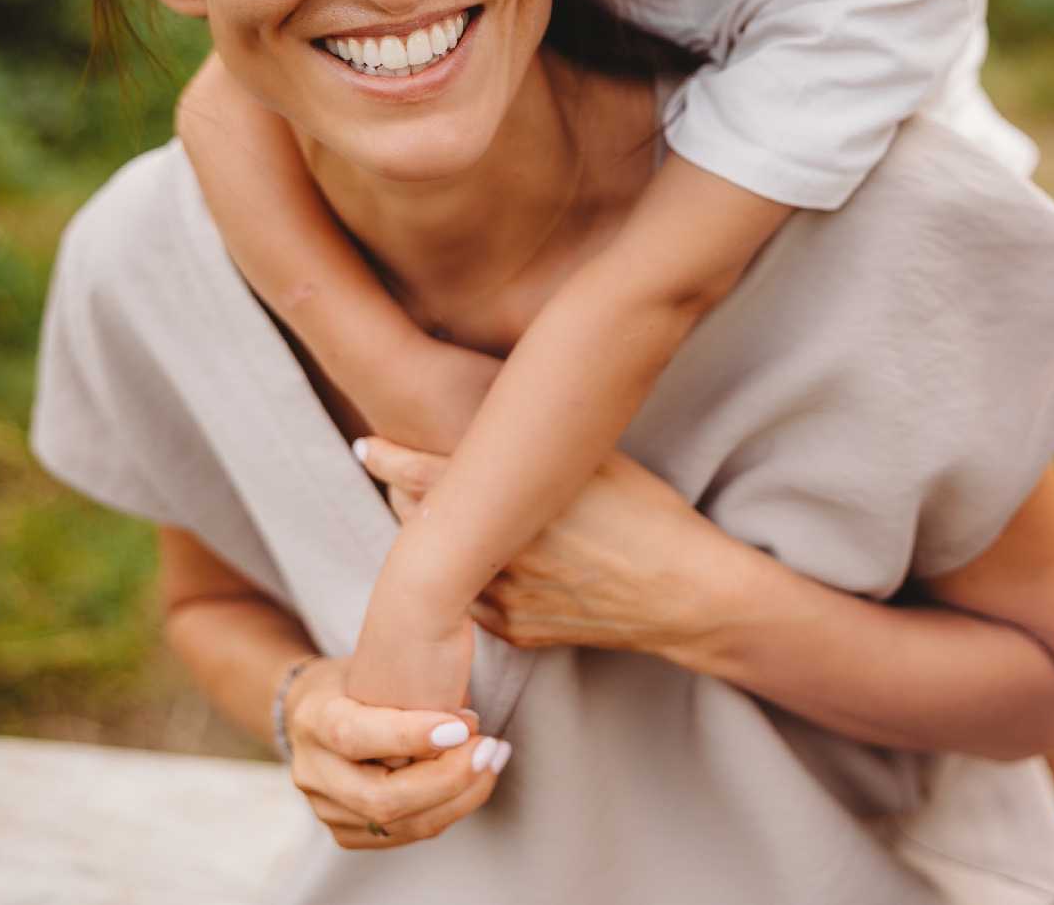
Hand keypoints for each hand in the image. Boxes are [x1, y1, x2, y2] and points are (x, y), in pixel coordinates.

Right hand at [283, 656, 509, 848]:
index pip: (355, 737)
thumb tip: (469, 719)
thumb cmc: (355, 678)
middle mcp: (313, 772)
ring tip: (493, 763)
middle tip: (490, 748)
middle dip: (446, 778)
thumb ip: (409, 690)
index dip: (410, 737)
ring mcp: (325, 809)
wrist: (312, 710)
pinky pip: (406, 833)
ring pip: (400, 824)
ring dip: (459, 798)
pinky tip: (475, 782)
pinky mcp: (345, 833)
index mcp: (314, 719)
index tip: (462, 727)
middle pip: (379, 798)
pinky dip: (448, 809)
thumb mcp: (373, 665)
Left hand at [359, 437, 730, 658]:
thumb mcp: (596, 461)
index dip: (389, 459)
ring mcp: (506, 603)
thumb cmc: (649, 514)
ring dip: (444, 540)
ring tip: (454, 515)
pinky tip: (491, 559)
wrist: (687, 594)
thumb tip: (502, 421)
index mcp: (518, 506)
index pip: (428, 477)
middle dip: (411, 497)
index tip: (366, 445)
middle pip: (427, 523)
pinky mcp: (517, 633)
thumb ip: (541, 445)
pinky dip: (472, 578)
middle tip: (400, 472)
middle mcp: (502, 556)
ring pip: (450, 565)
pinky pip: (475, 601)